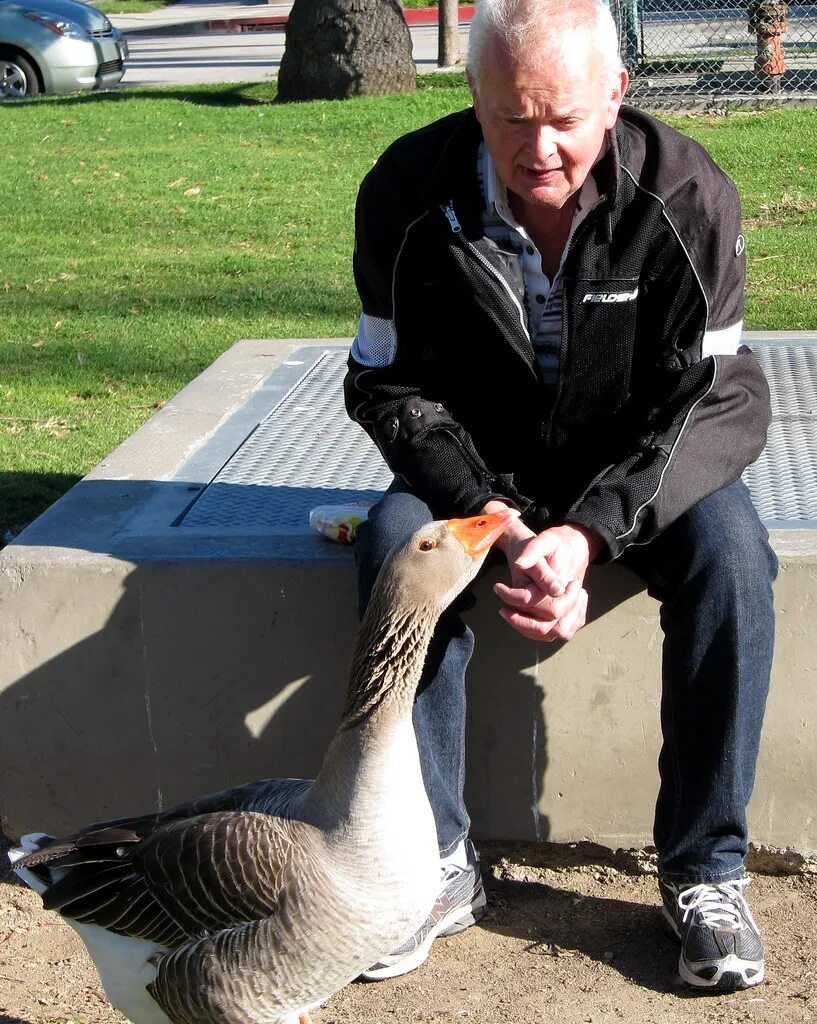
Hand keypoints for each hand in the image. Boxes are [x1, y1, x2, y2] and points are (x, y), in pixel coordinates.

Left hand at [483, 502, 600, 643]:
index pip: (537, 602)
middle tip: (502, 610)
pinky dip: (540, 632)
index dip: (513, 598)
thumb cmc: (558, 543)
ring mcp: (575, 610)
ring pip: (553, 633)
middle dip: (521, 622)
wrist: (575, 547)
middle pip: (547, 626)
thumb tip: (519, 564)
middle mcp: (571, 601)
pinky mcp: (574, 614)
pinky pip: (558, 632)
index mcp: (563, 584)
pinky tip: (525, 619)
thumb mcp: (546, 540)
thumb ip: (533, 551)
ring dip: (530, 629)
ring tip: (511, 616)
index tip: (497, 588)